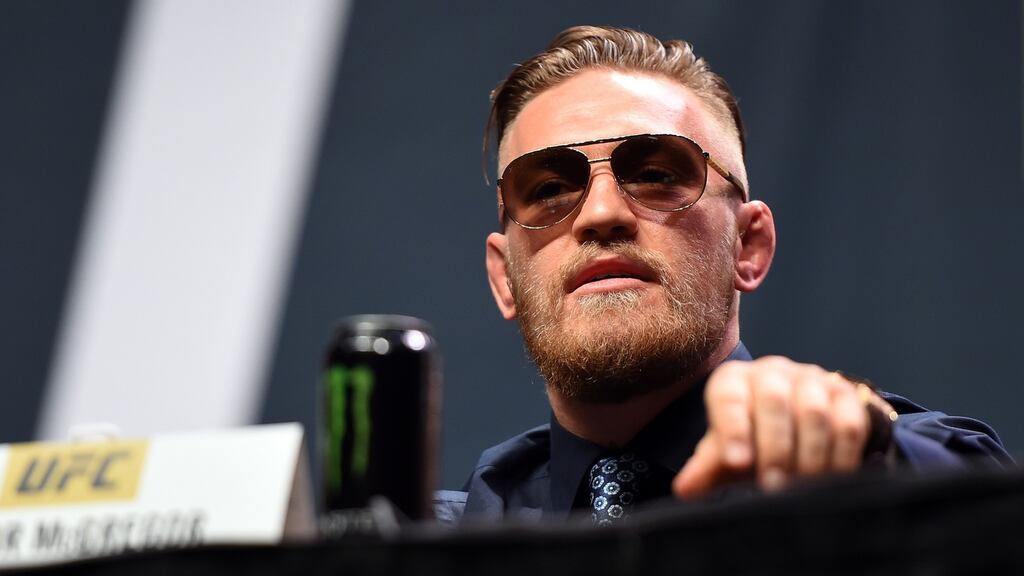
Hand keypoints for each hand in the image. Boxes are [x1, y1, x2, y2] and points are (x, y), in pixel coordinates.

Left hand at [673, 356, 873, 497]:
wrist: (794, 422)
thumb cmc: (750, 437)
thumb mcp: (726, 452)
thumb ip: (706, 468)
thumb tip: (684, 489)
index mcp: (733, 381)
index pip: (728, 397)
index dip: (732, 428)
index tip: (736, 462)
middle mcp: (771, 372)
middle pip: (773, 400)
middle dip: (774, 447)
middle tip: (772, 484)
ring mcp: (810, 379)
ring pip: (813, 412)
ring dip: (808, 455)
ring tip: (801, 487)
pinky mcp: (844, 393)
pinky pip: (848, 422)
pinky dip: (842, 455)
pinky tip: (833, 479)